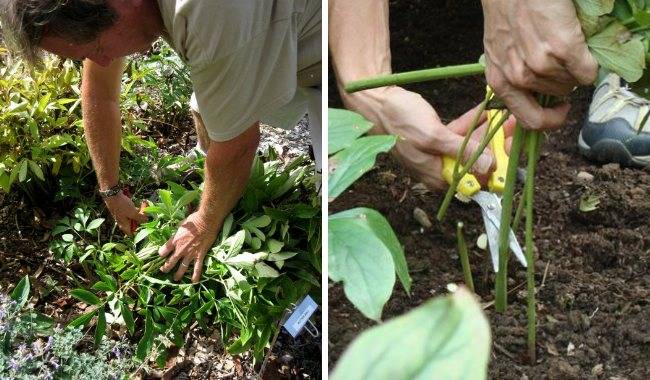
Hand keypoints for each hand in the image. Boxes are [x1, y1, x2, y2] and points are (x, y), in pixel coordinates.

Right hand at [104, 192, 146, 235]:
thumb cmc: (121, 205)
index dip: (140, 231)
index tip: (146, 224)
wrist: (112, 194)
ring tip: (144, 203)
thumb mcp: (133, 213)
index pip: (132, 233)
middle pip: (135, 223)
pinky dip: (137, 207)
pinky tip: (141, 202)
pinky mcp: (123, 209)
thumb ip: (140, 218)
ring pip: (135, 216)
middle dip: (142, 217)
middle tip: (146, 209)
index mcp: (124, 225)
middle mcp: (123, 222)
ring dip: (141, 211)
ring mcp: (123, 215)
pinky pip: (133, 211)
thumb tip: (146, 220)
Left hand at [158, 212, 219, 282]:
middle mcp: (180, 249)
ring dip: (178, 274)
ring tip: (176, 278)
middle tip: (164, 270)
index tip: (161, 254)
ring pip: (182, 267)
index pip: (163, 251)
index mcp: (174, 240)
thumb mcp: (181, 224)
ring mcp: (190, 253)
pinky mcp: (200, 255)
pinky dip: (196, 275)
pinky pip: (197, 267)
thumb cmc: (194, 220)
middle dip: (166, 268)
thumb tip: (179, 231)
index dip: (161, 253)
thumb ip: (179, 230)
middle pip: (170, 262)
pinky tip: (194, 281)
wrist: (206, 221)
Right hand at [364, 86, 509, 189]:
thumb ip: (461, 151)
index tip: (513, 147)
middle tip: (513, 125)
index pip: (474, 180)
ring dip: (485, 131)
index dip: (496, 165)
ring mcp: (438, 155)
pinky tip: (486, 111)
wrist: (377, 101)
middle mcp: (439, 170)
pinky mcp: (436, 140)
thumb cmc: (399, 119)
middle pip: (474, 162)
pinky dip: (471, 124)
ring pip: (469, 146)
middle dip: (495, 144)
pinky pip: (459, 135)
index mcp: (437, 177)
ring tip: (505, 115)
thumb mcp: (433, 135)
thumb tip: (489, 167)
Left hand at [481, 0, 597, 129]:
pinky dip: (590, 64)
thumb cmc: (505, 12)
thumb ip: (513, 75)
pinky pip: (587, 71)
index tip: (559, 109)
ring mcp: (540, 64)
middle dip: (563, 82)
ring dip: (574, 69)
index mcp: (500, 82)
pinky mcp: (562, 48)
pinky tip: (580, 47)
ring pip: (572, 83)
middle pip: (557, 96)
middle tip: (561, 61)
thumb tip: (538, 94)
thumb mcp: (499, 53)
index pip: (530, 121)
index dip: (551, 119)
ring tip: (564, 47)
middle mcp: (518, 78)